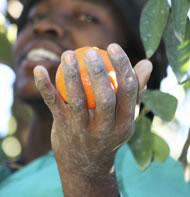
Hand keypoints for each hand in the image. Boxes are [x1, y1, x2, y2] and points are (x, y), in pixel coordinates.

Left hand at [33, 43, 151, 194]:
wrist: (86, 166)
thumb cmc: (109, 130)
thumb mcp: (125, 115)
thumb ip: (135, 89)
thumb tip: (147, 63)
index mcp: (125, 122)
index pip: (129, 91)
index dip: (123, 67)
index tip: (113, 46)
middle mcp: (106, 129)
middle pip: (105, 98)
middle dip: (99, 73)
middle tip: (91, 51)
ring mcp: (83, 131)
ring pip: (77, 101)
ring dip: (71, 75)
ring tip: (68, 54)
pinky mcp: (63, 129)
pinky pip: (53, 104)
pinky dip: (44, 86)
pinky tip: (39, 69)